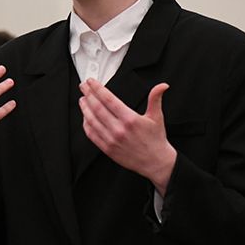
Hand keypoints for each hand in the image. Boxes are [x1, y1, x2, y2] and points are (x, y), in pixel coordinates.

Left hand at [78, 79, 176, 194]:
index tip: (91, 82)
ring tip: (82, 99)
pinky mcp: (107, 148)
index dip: (97, 89)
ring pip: (92, 120)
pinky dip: (86, 124)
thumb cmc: (156, 140)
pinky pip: (92, 134)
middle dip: (88, 94)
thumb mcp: (157, 117)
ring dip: (85, 108)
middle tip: (83, 87)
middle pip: (97, 108)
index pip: (108, 99)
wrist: (156, 162)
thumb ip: (155, 99)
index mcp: (130, 119)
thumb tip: (162, 86)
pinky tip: (85, 117)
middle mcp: (119, 129)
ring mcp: (111, 139)